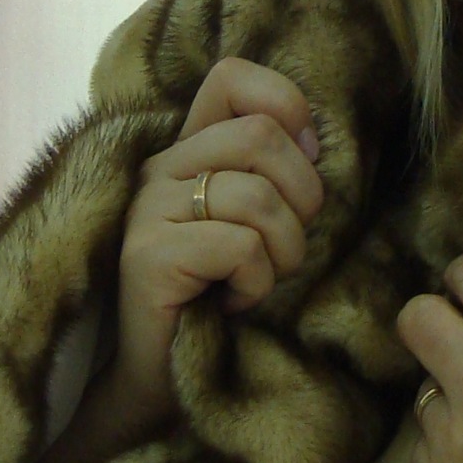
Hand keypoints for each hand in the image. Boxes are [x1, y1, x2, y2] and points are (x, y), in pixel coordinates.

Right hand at [108, 57, 324, 425]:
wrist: (163, 385)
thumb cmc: (222, 303)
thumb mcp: (257, 226)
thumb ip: (276, 173)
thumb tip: (315, 140)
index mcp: (187, 152)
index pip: (233, 77)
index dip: (285, 107)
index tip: (302, 165)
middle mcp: (159, 170)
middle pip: (261, 136)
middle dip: (301, 198)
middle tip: (283, 249)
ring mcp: (146, 211)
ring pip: (257, 196)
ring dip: (284, 252)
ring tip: (258, 282)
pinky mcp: (147, 257)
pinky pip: (239, 246)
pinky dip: (257, 283)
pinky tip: (233, 305)